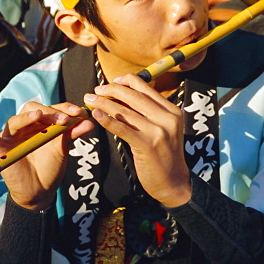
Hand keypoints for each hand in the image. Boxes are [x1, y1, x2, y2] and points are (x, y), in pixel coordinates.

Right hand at [0, 101, 94, 210]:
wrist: (40, 192)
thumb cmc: (50, 168)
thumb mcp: (62, 149)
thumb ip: (72, 134)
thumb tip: (89, 121)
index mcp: (40, 124)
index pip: (50, 109)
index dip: (63, 108)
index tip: (78, 113)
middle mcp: (25, 127)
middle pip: (32, 110)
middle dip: (48, 112)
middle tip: (63, 119)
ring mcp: (11, 137)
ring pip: (15, 121)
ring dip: (27, 117)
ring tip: (38, 116)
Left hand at [84, 73, 191, 208]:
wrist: (174, 183)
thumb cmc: (164, 155)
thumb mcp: (163, 129)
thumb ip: (148, 113)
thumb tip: (121, 96)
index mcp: (171, 111)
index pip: (145, 87)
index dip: (125, 81)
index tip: (111, 82)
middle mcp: (167, 118)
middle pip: (133, 96)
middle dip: (111, 90)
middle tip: (95, 91)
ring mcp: (158, 131)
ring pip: (124, 111)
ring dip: (103, 104)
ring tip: (89, 101)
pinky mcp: (146, 145)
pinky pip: (122, 129)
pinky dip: (107, 120)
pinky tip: (96, 115)